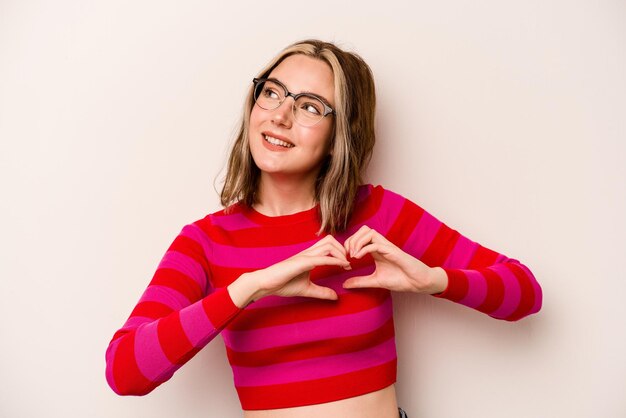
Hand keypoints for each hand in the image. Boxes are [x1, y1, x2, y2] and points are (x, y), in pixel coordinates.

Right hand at [229, 235, 350, 306]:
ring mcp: (305, 256)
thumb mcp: (307, 289)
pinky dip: (334, 261)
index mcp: (309, 256)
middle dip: (343, 249)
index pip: (328, 245)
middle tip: (348, 263)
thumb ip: (322, 292)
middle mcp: (308, 252)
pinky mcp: (302, 262)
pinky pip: (322, 258)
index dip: (341, 252)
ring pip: (328, 245)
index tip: (347, 265)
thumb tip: (336, 297)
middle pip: (331, 240)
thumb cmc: (282, 284)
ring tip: (346, 265)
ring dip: (341, 253)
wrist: (265, 283)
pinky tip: (342, 266)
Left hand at [342, 225, 446, 293]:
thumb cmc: (400, 279)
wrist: (417, 283)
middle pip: (364, 230)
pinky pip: (376, 244)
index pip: (360, 236)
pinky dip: (364, 249)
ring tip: (353, 255)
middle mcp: (381, 245)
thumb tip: (344, 284)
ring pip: (369, 232)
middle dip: (352, 239)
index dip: (349, 243)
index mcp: (377, 250)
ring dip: (357, 241)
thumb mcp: (375, 281)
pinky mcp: (393, 252)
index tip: (345, 257)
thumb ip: (360, 281)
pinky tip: (358, 258)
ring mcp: (387, 247)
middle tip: (347, 254)